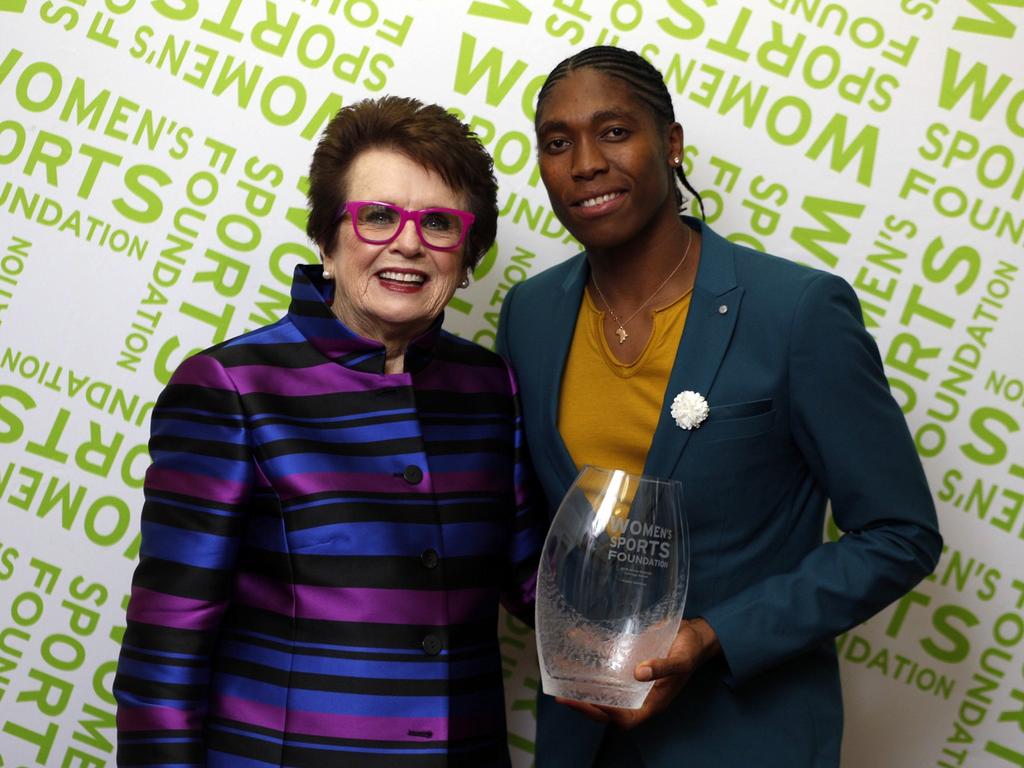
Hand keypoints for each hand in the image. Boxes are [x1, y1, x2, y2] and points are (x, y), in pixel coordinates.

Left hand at [555, 617, 720, 729]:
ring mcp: (630, 679)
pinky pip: (605, 663)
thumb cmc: (691, 650)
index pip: (626, 717)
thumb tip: (640, 673)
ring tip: (558, 674)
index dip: (606, 714)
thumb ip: (664, 668)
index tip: (588, 702)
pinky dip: (590, 653)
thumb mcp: (682, 660)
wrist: (695, 634)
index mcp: (652, 702)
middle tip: (561, 696)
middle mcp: (638, 694)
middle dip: (584, 703)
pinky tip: (575, 638)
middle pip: (607, 707)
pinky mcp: (626, 661)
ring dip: (581, 682)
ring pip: (602, 687)